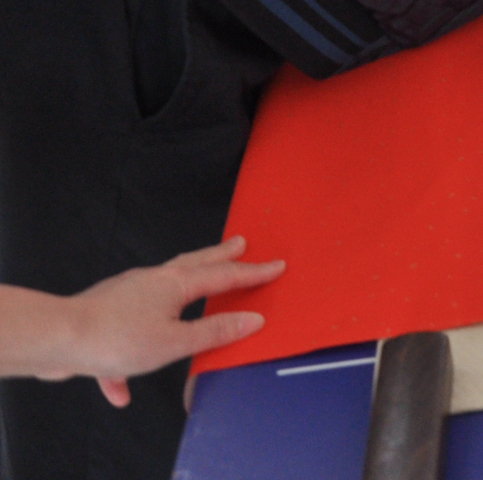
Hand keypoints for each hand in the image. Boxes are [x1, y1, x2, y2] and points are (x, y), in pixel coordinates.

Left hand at [26, 237, 283, 405]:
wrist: (58, 339)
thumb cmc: (118, 339)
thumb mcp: (175, 341)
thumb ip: (214, 331)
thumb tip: (252, 319)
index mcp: (176, 284)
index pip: (225, 276)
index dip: (253, 273)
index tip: (276, 265)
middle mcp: (154, 280)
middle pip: (195, 265)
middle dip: (220, 256)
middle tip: (240, 243)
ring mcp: (127, 293)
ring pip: (163, 290)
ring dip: (184, 289)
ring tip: (195, 291)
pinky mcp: (105, 313)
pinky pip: (127, 330)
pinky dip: (129, 354)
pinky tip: (121, 386)